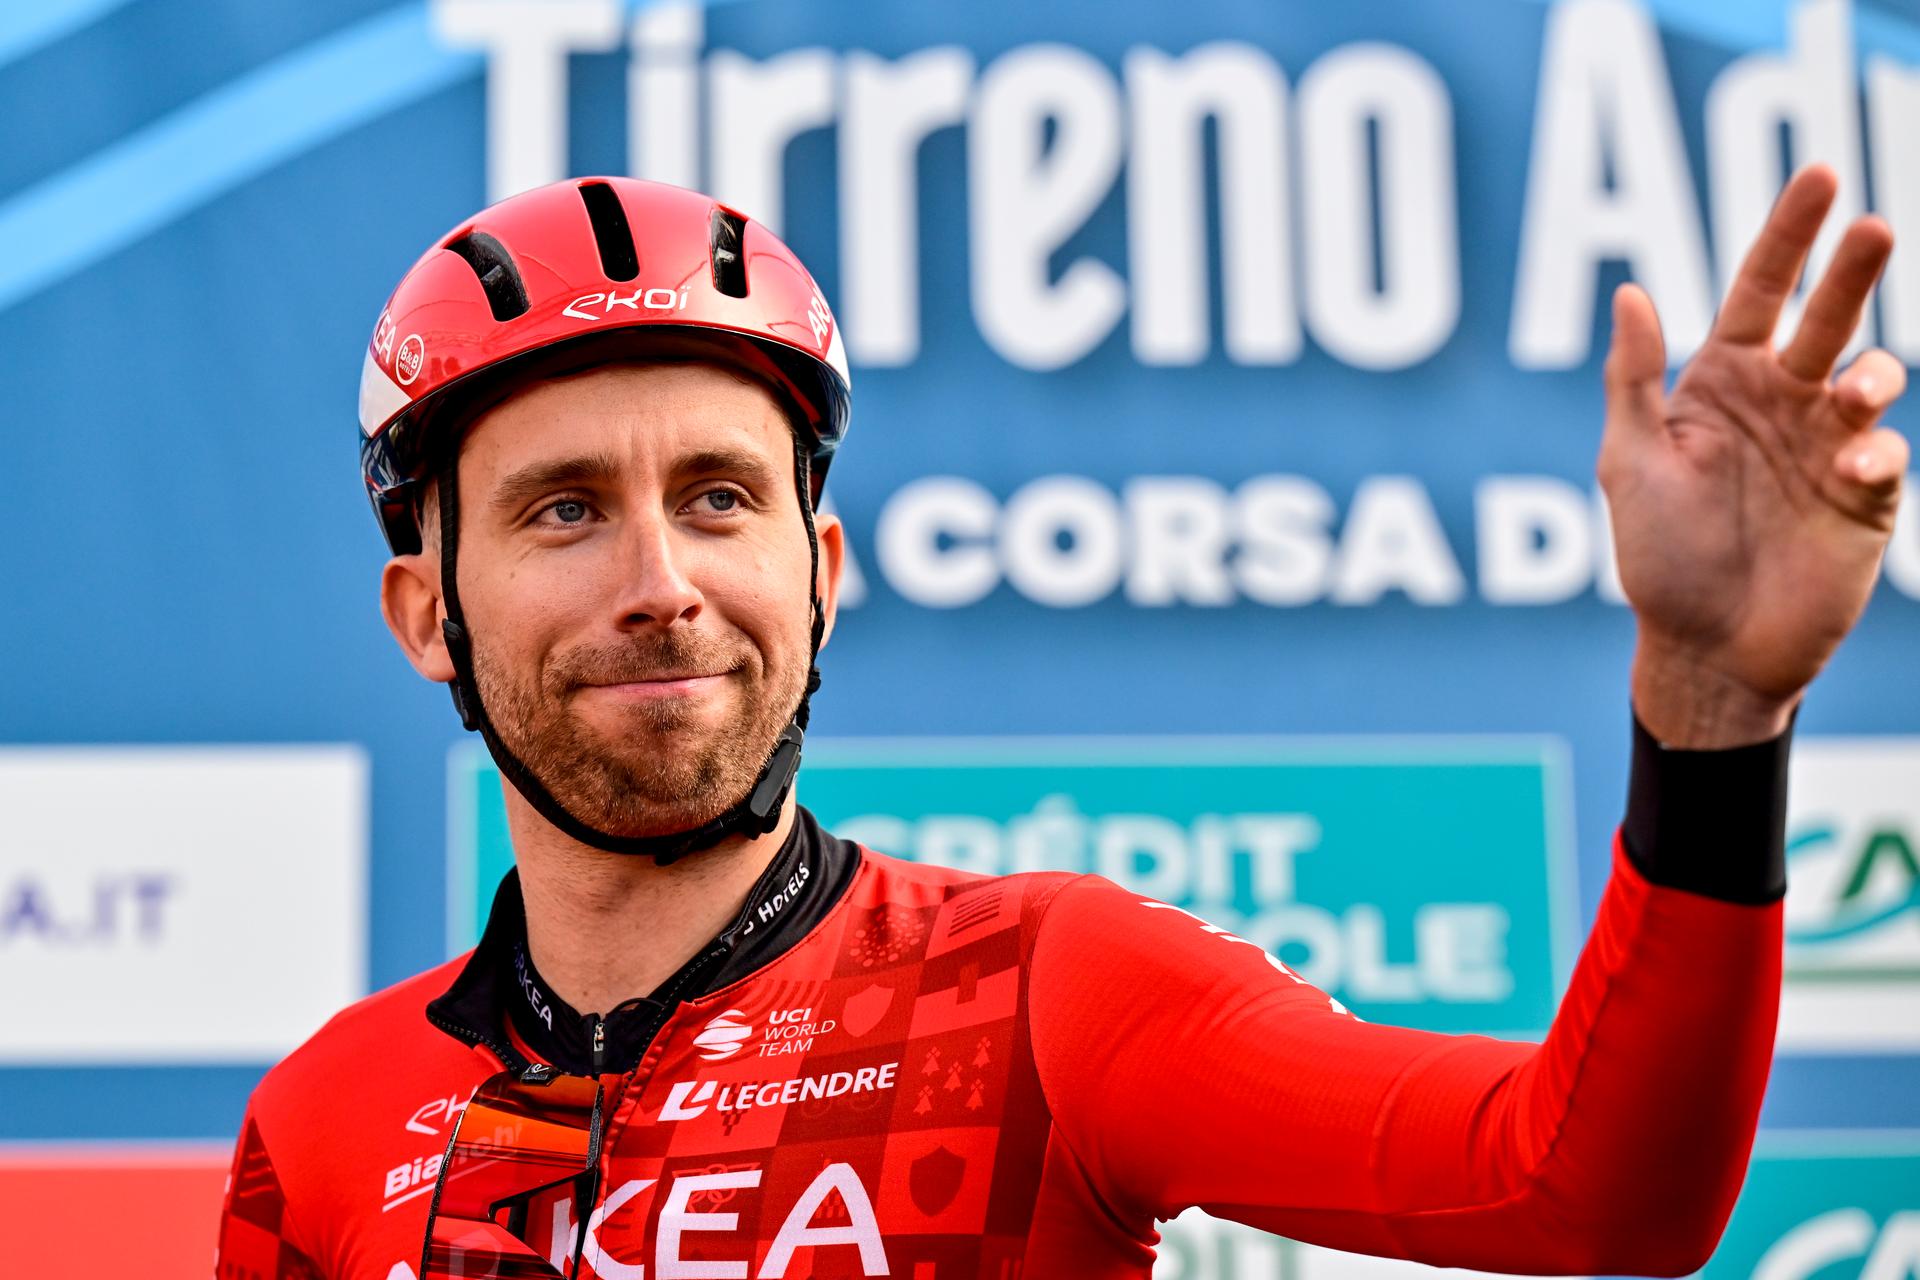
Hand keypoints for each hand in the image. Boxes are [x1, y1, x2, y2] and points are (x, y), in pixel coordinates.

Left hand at [1600, 165, 1907, 747]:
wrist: (1704, 647)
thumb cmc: (1658, 555)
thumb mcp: (1630, 462)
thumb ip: (1633, 379)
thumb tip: (1630, 289)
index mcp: (1722, 383)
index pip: (1761, 291)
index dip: (1789, 234)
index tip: (1820, 176)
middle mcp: (1782, 402)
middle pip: (1827, 315)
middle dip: (1851, 269)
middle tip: (1871, 227)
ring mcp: (1828, 445)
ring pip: (1871, 376)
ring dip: (1873, 371)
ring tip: (1856, 386)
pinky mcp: (1865, 497)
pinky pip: (1884, 454)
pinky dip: (1876, 451)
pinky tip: (1853, 468)